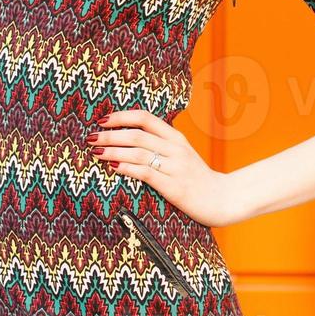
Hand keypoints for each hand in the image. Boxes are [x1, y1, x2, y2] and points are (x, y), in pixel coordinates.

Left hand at [90, 109, 241, 227]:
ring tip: (96, 152)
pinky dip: (127, 167)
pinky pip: (146, 173)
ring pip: (138, 152)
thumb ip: (160, 144)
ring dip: (113, 150)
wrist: (224, 199)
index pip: (145, 118)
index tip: (102, 119)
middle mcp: (175, 148)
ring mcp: (176, 167)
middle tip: (91, 137)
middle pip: (137, 134)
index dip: (122, 116)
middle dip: (111, 134)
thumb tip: (128, 138)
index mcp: (176, 137)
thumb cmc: (197, 178)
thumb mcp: (181, 154)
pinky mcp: (174, 187)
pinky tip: (113, 167)